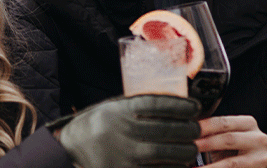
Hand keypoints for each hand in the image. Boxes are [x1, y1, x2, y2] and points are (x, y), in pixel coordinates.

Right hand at [56, 94, 200, 167]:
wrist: (70, 148)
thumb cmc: (98, 124)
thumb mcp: (114, 106)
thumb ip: (137, 106)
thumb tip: (173, 105)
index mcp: (121, 109)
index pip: (158, 105)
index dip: (180, 105)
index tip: (195, 107)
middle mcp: (123, 131)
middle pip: (164, 129)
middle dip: (187, 130)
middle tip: (197, 130)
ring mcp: (122, 154)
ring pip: (161, 153)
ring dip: (181, 152)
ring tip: (191, 149)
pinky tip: (177, 166)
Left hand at [196, 115, 266, 167]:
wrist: (255, 164)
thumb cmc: (237, 149)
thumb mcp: (229, 136)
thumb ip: (215, 132)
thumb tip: (189, 129)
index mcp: (249, 123)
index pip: (224, 122)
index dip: (205, 126)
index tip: (189, 131)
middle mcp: (257, 138)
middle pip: (228, 139)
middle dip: (206, 144)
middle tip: (189, 148)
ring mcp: (259, 158)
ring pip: (231, 163)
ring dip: (210, 166)